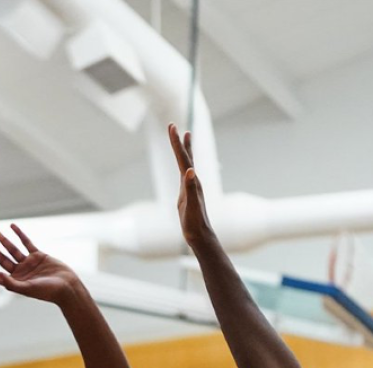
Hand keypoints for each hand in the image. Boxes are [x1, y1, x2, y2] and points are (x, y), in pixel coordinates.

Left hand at [0, 225, 80, 304]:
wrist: (66, 287)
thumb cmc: (47, 292)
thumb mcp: (27, 289)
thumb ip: (11, 283)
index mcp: (14, 282)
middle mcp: (19, 272)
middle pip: (1, 258)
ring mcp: (28, 263)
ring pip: (12, 249)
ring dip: (3, 240)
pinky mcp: (38, 256)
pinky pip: (26, 243)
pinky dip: (20, 235)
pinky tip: (13, 227)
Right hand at [168, 123, 214, 248]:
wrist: (200, 235)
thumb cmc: (195, 222)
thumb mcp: (192, 205)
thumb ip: (191, 188)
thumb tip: (190, 171)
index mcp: (192, 181)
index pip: (183, 158)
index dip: (176, 143)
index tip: (172, 127)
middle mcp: (192, 181)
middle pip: (186, 157)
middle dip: (179, 142)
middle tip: (174, 126)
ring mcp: (190, 187)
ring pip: (187, 164)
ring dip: (184, 150)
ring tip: (185, 137)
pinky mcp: (187, 194)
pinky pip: (185, 174)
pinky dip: (184, 165)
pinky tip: (184, 166)